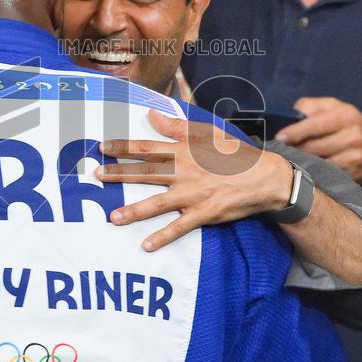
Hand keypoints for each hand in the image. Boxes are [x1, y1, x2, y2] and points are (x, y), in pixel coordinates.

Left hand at [95, 110, 294, 251]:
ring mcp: (193, 195)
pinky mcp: (203, 214)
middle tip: (96, 176)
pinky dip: (162, 238)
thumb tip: (152, 116)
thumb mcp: (208, 134)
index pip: (147, 147)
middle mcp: (185, 172)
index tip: (103, 147)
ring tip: (113, 217)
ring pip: (157, 203)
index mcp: (185, 151)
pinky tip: (146, 245)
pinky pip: (179, 228)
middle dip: (119, 175)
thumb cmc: (235, 154)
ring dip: (133, 211)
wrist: (264, 178)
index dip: (123, 146)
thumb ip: (178, 127)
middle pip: (145, 173)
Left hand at [275, 97, 361, 190]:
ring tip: (293, 158)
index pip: (315, 123)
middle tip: (281, 149)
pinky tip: (309, 168)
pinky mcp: (352, 173)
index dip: (295, 131)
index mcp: (346, 114)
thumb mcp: (339, 109)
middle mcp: (352, 135)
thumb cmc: (355, 126)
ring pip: (317, 161)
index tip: (280, 137)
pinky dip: (315, 171)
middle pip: (313, 145)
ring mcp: (353, 156)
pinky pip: (326, 172)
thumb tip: (290, 113)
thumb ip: (314, 106)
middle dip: (294, 148)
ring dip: (302, 160)